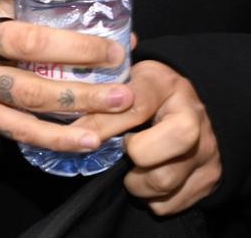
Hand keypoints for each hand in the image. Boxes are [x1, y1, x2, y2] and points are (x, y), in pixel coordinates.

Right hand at [0, 0, 133, 153]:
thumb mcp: (8, 6)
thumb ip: (52, 9)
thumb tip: (124, 34)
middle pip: (25, 42)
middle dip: (77, 49)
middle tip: (115, 54)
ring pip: (30, 92)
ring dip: (81, 97)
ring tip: (121, 98)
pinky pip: (24, 129)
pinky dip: (60, 137)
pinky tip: (92, 136)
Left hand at [76, 60, 220, 214]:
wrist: (187, 104)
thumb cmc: (149, 90)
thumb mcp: (129, 79)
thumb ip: (106, 92)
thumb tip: (72, 117)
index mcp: (166, 85)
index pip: (136, 105)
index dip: (105, 123)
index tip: (83, 133)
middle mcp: (193, 117)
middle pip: (163, 146)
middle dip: (135, 156)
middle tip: (125, 151)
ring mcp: (207, 150)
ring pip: (164, 182)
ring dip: (138, 182)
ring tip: (132, 168)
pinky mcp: (210, 178)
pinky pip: (171, 203)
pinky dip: (152, 197)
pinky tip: (147, 177)